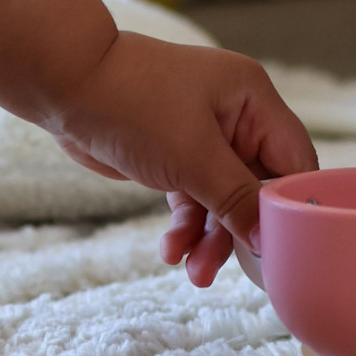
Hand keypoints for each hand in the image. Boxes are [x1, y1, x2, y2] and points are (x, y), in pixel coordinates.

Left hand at [41, 31, 316, 285]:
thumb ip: (237, 199)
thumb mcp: (192, 156)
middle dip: (242, 228)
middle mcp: (237, 116)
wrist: (60, 84)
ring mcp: (205, 136)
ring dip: (210, 235)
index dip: (291, 203)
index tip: (286, 246)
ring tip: (196, 272)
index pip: (294, 159)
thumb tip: (269, 238)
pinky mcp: (176, 155)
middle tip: (237, 268)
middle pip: (258, 185)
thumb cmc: (131, 103)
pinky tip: (172, 250)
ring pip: (223, 197)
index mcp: (254, 100)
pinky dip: (185, 224)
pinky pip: (193, 197)